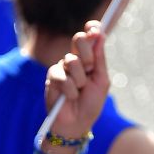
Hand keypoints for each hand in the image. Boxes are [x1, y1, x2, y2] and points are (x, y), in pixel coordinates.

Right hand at [44, 21, 109, 139]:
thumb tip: (100, 35)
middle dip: (88, 54)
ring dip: (79, 79)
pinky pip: (61, 75)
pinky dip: (69, 89)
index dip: (92, 29)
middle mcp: (75, 60)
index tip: (96, 29)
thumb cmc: (91, 104)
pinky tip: (70, 97)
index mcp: (89, 58)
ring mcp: (62, 67)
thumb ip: (99, 58)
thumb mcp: (101, 81)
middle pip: (78, 39)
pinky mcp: (51, 78)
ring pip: (71, 60)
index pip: (89, 36)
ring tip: (79, 91)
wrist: (77, 124)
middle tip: (90, 70)